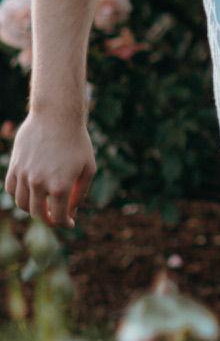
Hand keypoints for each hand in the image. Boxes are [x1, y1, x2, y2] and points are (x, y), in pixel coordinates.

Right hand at [4, 112, 96, 227]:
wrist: (57, 117)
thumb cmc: (78, 142)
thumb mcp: (88, 168)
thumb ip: (79, 193)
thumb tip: (71, 212)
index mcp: (60, 186)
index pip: (58, 217)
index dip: (65, 223)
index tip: (70, 224)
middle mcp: (38, 183)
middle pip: (38, 214)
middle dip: (49, 219)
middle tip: (56, 217)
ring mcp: (24, 175)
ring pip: (22, 204)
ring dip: (33, 208)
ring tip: (44, 204)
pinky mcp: (14, 166)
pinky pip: (11, 189)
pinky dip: (19, 195)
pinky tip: (30, 193)